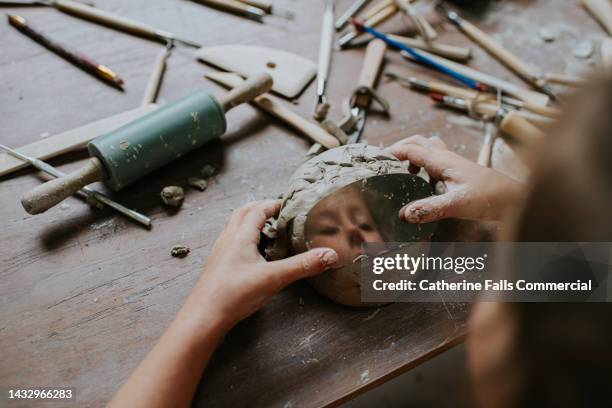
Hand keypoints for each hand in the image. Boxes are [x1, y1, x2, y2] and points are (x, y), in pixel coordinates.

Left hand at [189, 200, 337, 332]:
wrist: (204, 318)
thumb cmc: (234, 295)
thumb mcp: (274, 278)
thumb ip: (303, 265)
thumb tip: (330, 255)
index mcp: (240, 236)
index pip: (257, 210)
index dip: (273, 204)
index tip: (289, 204)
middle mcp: (227, 240)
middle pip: (242, 213)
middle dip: (260, 208)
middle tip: (277, 212)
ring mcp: (220, 253)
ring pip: (234, 228)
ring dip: (250, 223)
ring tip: (268, 230)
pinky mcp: (217, 267)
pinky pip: (231, 243)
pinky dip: (244, 239)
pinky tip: (254, 254)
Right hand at [388, 135, 523, 222]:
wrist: (515, 198)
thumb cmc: (491, 197)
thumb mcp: (457, 204)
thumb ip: (430, 208)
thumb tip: (404, 214)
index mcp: (443, 161)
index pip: (411, 148)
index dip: (392, 151)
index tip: (377, 159)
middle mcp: (448, 158)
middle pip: (419, 142)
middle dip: (401, 148)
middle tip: (388, 161)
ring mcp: (455, 164)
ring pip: (429, 149)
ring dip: (414, 155)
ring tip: (405, 172)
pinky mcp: (460, 172)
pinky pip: (437, 161)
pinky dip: (425, 166)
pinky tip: (425, 184)